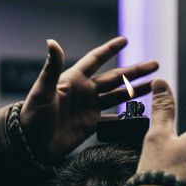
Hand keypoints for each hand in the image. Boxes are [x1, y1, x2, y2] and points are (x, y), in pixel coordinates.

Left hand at [20, 37, 157, 163]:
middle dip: (135, 72)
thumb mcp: (42, 91)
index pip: (95, 60)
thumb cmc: (32, 116)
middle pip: (115, 79)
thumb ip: (51, 68)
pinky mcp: (91, 125)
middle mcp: (85, 92)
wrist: (30, 145)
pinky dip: (126, 118)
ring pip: (118, 97)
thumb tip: (51, 42)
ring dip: (135, 91)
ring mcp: (89, 108)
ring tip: (153, 86)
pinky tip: (139, 116)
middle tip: (154, 65)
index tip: (125, 40)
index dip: (110, 50)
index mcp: (74, 80)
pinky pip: (112, 120)